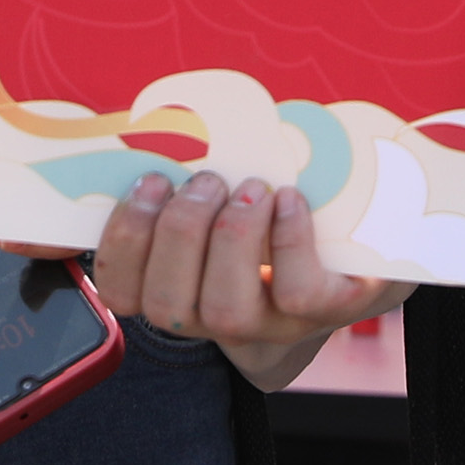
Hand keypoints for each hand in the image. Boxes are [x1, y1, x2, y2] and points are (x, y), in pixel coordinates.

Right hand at [93, 168, 407, 393]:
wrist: (345, 256)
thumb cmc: (261, 211)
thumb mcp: (210, 192)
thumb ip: (166, 175)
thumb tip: (134, 140)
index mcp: (173, 287)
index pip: (119, 290)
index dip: (122, 238)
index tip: (149, 180)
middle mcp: (212, 318)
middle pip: (167, 302)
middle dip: (180, 230)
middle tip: (206, 180)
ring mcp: (269, 323)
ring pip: (226, 308)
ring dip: (231, 235)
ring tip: (250, 187)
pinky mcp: (323, 310)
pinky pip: (297, 291)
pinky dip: (288, 240)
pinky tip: (288, 199)